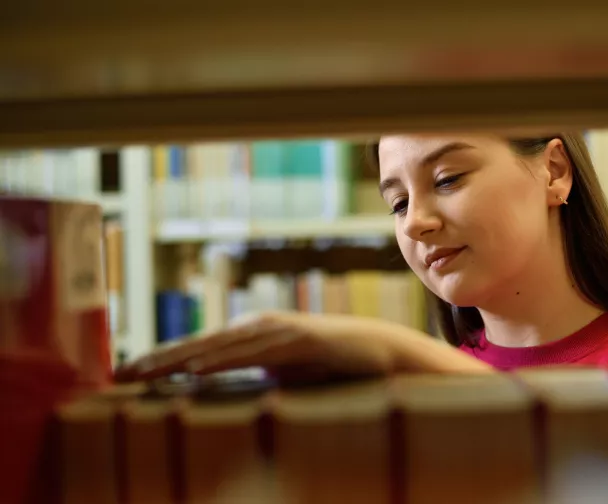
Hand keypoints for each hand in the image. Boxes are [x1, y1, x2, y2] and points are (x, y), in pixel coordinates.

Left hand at [114, 311, 490, 382]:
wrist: (379, 351)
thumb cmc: (331, 364)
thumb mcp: (286, 370)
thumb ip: (257, 372)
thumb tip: (225, 385)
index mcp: (253, 334)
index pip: (200, 348)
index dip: (163, 360)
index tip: (129, 374)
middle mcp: (260, 327)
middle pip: (200, 345)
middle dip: (158, 359)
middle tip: (120, 375)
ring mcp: (278, 331)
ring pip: (219, 348)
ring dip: (178, 361)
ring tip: (144, 374)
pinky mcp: (297, 340)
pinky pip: (252, 354)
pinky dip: (220, 362)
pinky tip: (194, 371)